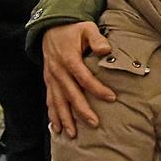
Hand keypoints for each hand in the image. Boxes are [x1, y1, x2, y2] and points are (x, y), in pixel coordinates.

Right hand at [43, 22, 114, 137]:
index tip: (112, 98)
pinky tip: (56, 128)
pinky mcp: (48, 81)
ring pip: (57, 102)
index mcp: (69, 59)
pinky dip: (52, 114)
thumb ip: (97, 39)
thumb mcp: (87, 28)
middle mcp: (58, 71)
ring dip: (64, 118)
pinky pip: (49, 100)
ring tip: (72, 134)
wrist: (51, 27)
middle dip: (82, 111)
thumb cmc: (73, 29)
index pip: (85, 78)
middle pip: (71, 94)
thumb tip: (106, 50)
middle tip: (94, 124)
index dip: (98, 89)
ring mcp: (51, 78)